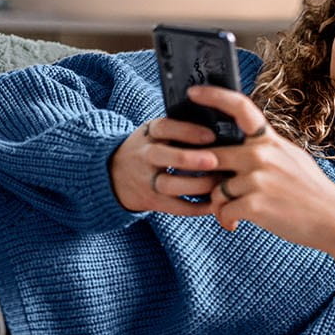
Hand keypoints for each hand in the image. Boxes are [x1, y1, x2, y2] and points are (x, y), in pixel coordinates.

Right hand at [109, 117, 225, 214]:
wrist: (114, 174)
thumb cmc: (148, 148)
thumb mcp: (155, 132)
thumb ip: (179, 129)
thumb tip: (220, 126)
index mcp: (148, 134)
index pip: (164, 128)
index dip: (187, 131)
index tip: (211, 135)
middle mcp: (144, 156)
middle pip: (161, 156)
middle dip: (188, 159)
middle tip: (214, 160)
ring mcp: (146, 180)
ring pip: (169, 185)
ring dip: (197, 185)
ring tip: (220, 182)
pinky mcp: (152, 201)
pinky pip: (175, 207)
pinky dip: (196, 208)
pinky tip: (215, 204)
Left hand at [189, 85, 334, 252]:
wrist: (334, 220)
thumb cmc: (311, 192)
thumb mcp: (292, 158)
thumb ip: (265, 150)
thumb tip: (241, 146)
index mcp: (270, 141)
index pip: (240, 108)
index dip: (214, 96)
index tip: (193, 92)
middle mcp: (261, 155)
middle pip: (211, 156)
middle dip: (205, 175)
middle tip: (210, 190)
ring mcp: (257, 178)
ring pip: (215, 189)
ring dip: (219, 205)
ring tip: (232, 215)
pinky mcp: (254, 204)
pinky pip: (223, 210)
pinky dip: (225, 220)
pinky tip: (235, 225)